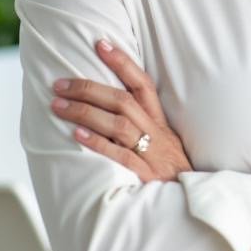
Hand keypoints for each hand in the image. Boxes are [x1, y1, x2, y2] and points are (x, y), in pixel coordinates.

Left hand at [51, 39, 192, 181]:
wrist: (193, 207)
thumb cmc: (171, 174)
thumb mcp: (164, 145)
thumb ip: (142, 128)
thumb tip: (107, 107)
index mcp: (160, 123)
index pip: (142, 85)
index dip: (123, 63)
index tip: (100, 44)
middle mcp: (157, 134)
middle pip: (124, 102)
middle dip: (90, 89)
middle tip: (59, 83)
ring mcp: (153, 155)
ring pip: (119, 125)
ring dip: (86, 112)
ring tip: (58, 105)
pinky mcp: (147, 176)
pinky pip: (121, 156)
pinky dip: (98, 143)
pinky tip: (77, 134)